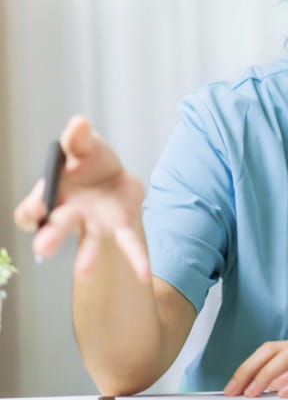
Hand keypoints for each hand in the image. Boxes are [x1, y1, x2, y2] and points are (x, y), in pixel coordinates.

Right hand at [12, 115, 148, 281]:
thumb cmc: (90, 162)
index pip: (32, 211)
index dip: (31, 212)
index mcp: (52, 195)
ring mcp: (94, 225)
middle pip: (56, 228)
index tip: (35, 211)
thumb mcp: (84, 145)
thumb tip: (78, 124)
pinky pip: (128, 244)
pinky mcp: (119, 227)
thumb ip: (78, 139)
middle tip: (43, 248)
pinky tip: (144, 275)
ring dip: (86, 257)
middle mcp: (69, 215)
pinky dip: (136, 259)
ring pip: (88, 242)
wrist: (115, 176)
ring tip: (84, 273)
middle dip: (49, 237)